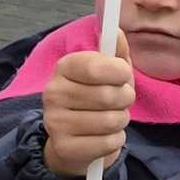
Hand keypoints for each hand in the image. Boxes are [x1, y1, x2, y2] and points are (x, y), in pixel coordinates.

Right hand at [40, 50, 134, 178]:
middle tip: (119, 102)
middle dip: (125, 100)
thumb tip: (116, 32)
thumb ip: (115, 53)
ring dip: (121, 121)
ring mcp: (55, 122)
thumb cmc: (96, 100)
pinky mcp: (64, 148)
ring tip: (111, 119)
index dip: (119, 72)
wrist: (74, 141)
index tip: (124, 76)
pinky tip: (103, 137)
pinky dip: (115, 140)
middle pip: (108, 96)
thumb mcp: (108, 74)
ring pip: (111, 121)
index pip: (96, 66)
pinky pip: (109, 143)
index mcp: (64, 68)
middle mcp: (54, 93)